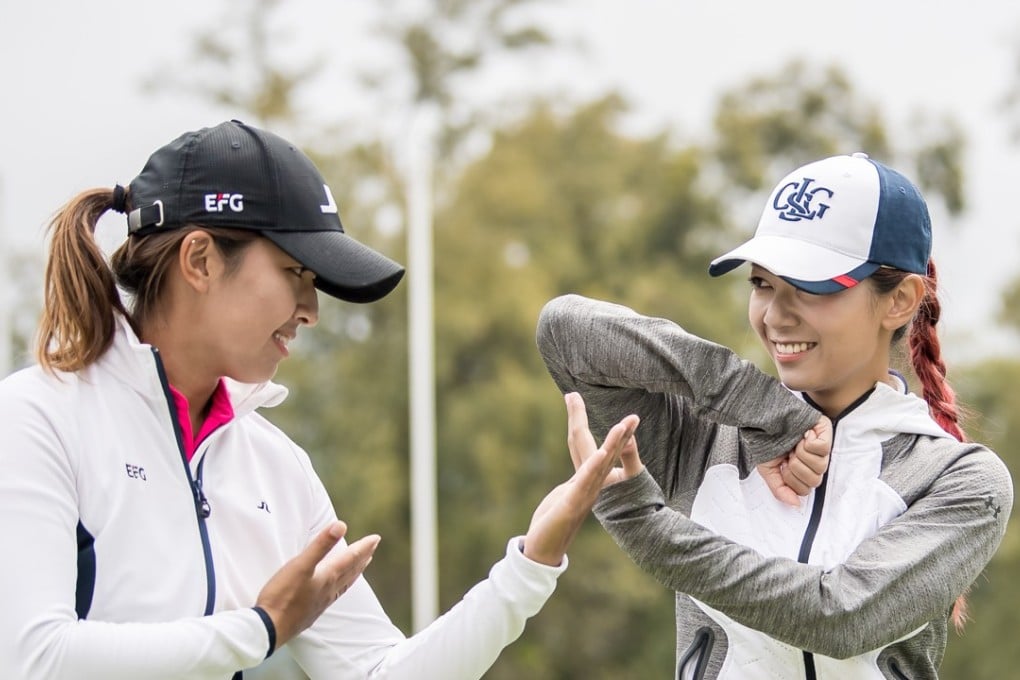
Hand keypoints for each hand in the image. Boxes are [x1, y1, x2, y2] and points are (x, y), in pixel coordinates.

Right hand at [255, 521, 379, 646]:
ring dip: (354, 572)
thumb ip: (321, 545)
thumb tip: (341, 525)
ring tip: (362, 566)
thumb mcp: (301, 565)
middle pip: (351, 571)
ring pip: (344, 584)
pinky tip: (335, 590)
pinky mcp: (311, 612)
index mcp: (328, 577)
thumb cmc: (282, 595)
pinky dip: (341, 587)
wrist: (269, 628)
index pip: (351, 558)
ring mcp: (321, 603)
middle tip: (373, 547)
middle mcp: (328, 590)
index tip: (376, 538)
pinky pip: (333, 596)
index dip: (363, 547)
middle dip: (363, 557)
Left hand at [522, 393, 639, 565]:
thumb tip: (594, 461)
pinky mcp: (572, 503)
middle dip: (621, 434)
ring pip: (601, 465)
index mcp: (591, 480)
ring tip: (623, 426)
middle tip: (634, 416)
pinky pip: (585, 481)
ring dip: (613, 445)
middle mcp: (593, 487)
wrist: (545, 547)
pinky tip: (602, 452)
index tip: (632, 418)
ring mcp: (585, 495)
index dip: (620, 436)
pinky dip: (595, 465)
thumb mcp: (571, 490)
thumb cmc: (555, 518)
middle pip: (608, 455)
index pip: (608, 452)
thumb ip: (583, 475)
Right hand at [757, 415, 831, 506]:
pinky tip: (803, 436)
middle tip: (787, 455)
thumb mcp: (768, 470)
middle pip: (814, 480)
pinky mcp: (826, 432)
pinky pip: (822, 449)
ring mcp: (822, 447)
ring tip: (794, 444)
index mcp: (802, 471)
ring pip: (820, 466)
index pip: (805, 489)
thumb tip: (795, 505)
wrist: (764, 418)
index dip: (791, 480)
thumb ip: (780, 490)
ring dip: (801, 454)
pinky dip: (808, 443)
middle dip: (795, 468)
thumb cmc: (767, 442)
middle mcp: (814, 461)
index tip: (782, 466)